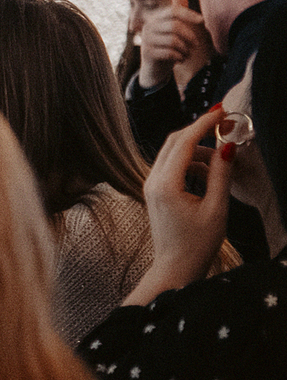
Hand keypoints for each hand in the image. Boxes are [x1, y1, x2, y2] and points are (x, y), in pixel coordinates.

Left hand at [127, 105, 234, 304]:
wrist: (174, 268)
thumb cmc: (197, 244)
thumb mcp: (216, 208)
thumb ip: (221, 174)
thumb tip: (228, 145)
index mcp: (165, 184)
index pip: (183, 142)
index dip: (203, 123)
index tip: (221, 111)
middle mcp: (152, 180)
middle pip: (174, 141)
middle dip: (198, 129)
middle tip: (224, 123)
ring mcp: (150, 185)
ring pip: (172, 152)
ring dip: (197, 148)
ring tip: (223, 156)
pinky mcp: (154, 190)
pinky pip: (171, 166)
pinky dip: (190, 161)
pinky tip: (210, 172)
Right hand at [136, 0, 207, 89]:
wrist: (154, 68)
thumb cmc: (167, 45)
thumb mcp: (173, 28)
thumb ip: (177, 12)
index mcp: (155, 18)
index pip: (173, 11)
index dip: (188, 14)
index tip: (201, 20)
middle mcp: (148, 27)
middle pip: (175, 26)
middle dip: (190, 37)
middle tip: (195, 45)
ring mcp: (146, 40)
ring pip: (173, 41)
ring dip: (186, 49)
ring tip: (187, 53)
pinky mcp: (147, 53)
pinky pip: (170, 53)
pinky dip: (180, 57)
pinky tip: (180, 59)